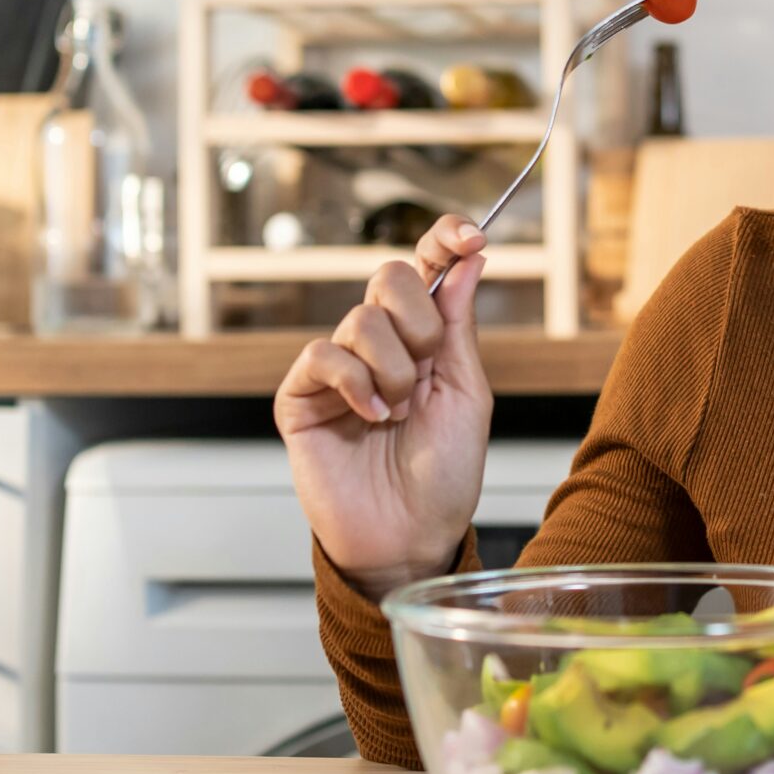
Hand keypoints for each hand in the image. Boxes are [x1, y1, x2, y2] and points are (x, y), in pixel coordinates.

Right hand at [275, 215, 493, 596]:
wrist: (410, 536)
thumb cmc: (443, 475)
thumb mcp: (467, 392)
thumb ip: (459, 325)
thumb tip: (469, 258)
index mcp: (423, 337)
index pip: (425, 267)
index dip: (444, 239)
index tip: (472, 237)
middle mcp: (378, 344)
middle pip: (389, 277)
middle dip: (421, 322)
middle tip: (427, 372)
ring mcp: (336, 368)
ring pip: (362, 320)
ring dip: (394, 371)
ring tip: (395, 415)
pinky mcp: (301, 395)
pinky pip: (324, 355)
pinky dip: (356, 384)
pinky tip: (369, 418)